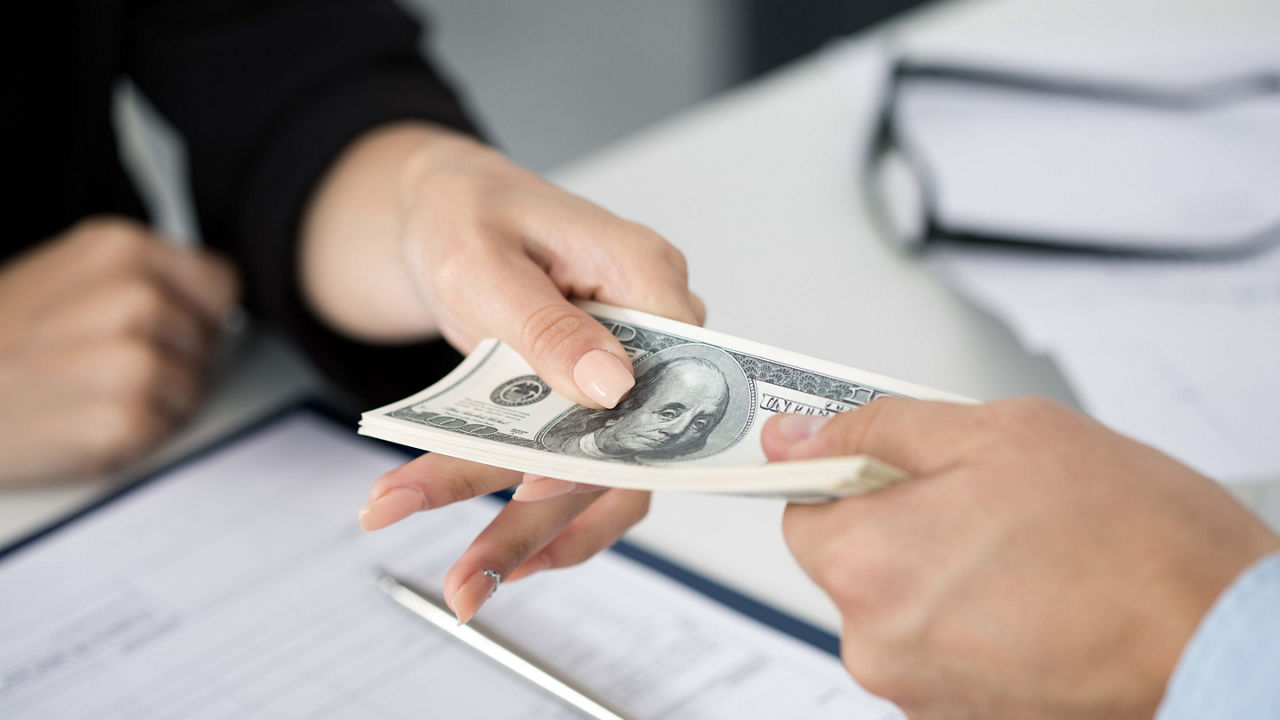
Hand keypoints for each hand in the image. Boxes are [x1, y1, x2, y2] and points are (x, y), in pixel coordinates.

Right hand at [0, 218, 237, 483]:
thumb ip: (142, 279)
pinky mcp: (122, 420)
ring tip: (87, 392)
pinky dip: (133, 438)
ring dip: (155, 401)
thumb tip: (210, 304)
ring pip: (194, 388)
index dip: (197, 312)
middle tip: (102, 365)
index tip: (163, 326)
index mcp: (120, 249)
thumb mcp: (64, 279)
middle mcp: (132, 297)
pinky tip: (81, 421)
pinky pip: (164, 432)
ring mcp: (128, 359)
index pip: (220, 283)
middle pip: (209, 341)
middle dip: (174, 359)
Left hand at [315, 125, 702, 621]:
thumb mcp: (485, 261)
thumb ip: (546, 324)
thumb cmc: (469, 215)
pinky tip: (499, 558)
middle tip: (471, 575)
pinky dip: (538, 516)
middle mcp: (654, 332)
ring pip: (606, 475)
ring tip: (464, 585)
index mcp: (645, 276)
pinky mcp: (598, 403)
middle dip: (543, 515)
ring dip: (533, 534)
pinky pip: (587, 472)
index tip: (538, 483)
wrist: (448, 213)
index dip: (612, 439)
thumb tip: (612, 386)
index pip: (661, 373)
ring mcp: (630, 372)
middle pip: (627, 442)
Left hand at [762, 397, 1279, 719]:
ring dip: (948, 572)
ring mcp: (923, 694)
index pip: (803, 507)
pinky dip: (978, 623)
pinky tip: (1039, 596)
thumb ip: (876, 430)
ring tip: (1028, 550)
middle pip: (856, 562)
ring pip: (906, 606)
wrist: (1223, 638)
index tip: (885, 462)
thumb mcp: (993, 434)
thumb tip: (795, 435)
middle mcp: (878, 644)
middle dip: (907, 523)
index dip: (850, 474)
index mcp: (866, 564)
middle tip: (986, 498)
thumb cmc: (1131, 539)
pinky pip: (947, 651)